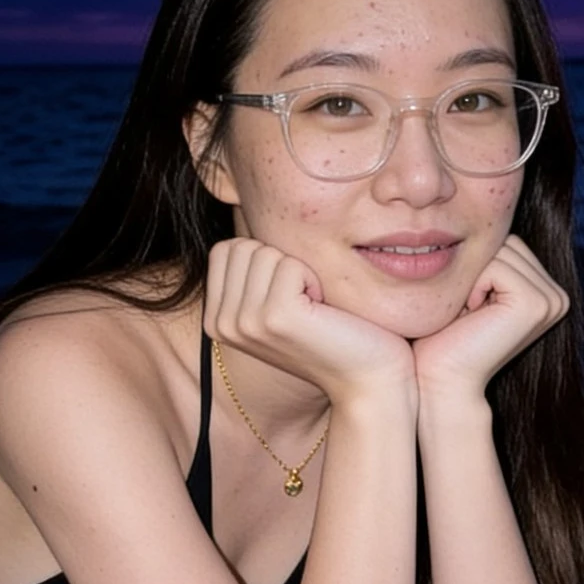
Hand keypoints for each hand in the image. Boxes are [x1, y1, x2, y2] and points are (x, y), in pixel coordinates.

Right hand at [205, 238, 414, 397]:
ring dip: (299, 271)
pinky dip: (314, 278)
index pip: (227, 248)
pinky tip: (323, 311)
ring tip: (314, 309)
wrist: (368, 380)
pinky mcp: (274, 317)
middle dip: (282, 263)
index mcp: (215, 320)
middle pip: (244, 246)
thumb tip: (239, 203)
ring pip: (265, 251)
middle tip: (305, 304)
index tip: (290, 297)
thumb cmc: (332, 334)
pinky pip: (290, 263)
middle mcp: (221, 324)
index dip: (268, 260)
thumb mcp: (277, 300)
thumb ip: (252, 271)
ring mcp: (244, 323)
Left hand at [411, 235, 569, 393]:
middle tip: (464, 310)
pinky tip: (470, 314)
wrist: (440, 381)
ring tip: (467, 312)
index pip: (507, 242)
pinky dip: (473, 285)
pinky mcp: (536, 303)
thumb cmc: (442, 337)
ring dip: (472, 277)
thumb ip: (486, 258)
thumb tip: (477, 210)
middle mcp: (557, 295)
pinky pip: (496, 264)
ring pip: (500, 249)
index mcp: (545, 291)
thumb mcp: (468, 289)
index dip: (476, 264)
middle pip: (507, 241)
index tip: (466, 305)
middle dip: (475, 268)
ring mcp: (552, 300)